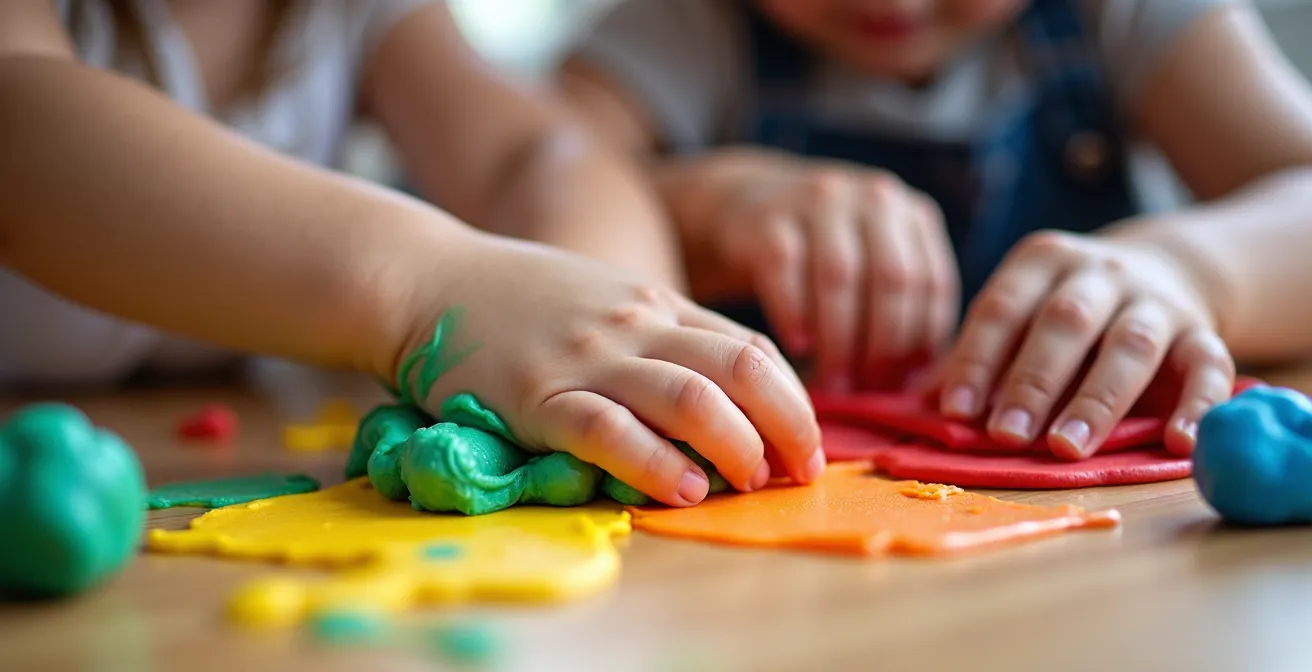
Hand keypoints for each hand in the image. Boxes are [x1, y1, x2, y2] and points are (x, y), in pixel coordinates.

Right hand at [393, 233, 823, 506]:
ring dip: (738, 449)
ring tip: (751, 483)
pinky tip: (683, 490)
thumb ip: (662, 334)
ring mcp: (588, 359)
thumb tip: (725, 390)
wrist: (431, 279)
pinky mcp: (540, 397)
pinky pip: (611, 431)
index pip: (751, 350)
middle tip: (799, 474)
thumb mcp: (607, 298)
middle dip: (788, 427)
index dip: (793, 402)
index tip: (805, 447)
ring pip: (692, 400)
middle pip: (742, 372)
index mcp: (657, 304)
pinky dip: (656, 465)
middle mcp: (635, 326)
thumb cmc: (522, 299)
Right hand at [681, 149, 958, 390]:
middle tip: (864, 389)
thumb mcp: (872, 261)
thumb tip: (919, 382)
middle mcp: (873, 199)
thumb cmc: (820, 255)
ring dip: (838, 340)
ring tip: (832, 381)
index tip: (902, 385)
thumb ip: (901, 305)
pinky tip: (797, 346)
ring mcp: (820, 202)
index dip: (921, 341)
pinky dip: (794, 315)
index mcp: (911, 214)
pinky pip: (786, 272)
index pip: (932, 283)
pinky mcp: (769, 219)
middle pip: (892, 280)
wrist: (743, 209)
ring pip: (840, 277)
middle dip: (881, 346)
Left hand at [933, 231, 1234, 458]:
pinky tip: (1177, 443)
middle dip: (1032, 382)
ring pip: (1130, 346)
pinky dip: (1197, 405)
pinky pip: (1208, 366)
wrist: (1164, 271)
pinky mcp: (1203, 332)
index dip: (976, 360)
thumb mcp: (1020, 316)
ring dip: (1097, 400)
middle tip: (1005, 435)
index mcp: (1041, 261)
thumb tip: (919, 406)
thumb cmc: (1066, 312)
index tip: (955, 411)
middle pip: (1064, 324)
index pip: (1001, 309)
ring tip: (1067, 448)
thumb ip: (976, 356)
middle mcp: (1099, 273)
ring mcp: (1155, 300)